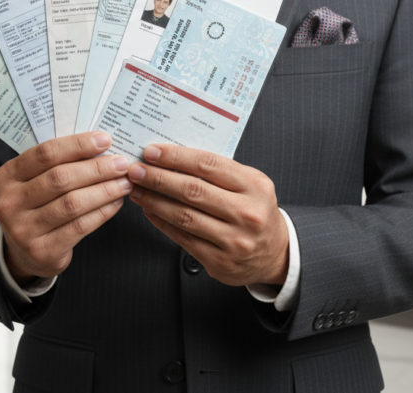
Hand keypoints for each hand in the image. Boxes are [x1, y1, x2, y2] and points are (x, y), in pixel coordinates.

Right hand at [0, 132, 132, 283]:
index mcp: (6, 176)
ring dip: (104, 190)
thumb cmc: (34, 206)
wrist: (21, 251)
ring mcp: (23, 229)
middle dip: (97, 169)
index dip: (77, 146)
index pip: (45, 154)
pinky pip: (80, 226)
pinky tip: (115, 202)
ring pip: (73, 203)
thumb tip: (99, 145)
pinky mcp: (41, 250)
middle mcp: (9, 202)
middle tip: (121, 164)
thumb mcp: (31, 181)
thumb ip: (55, 163)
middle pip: (60, 178)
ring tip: (124, 183)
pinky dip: (102, 212)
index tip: (104, 140)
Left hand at [128, 144, 288, 286]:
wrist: (276, 254)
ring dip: (153, 200)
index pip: (208, 165)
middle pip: (192, 191)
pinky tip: (149, 210)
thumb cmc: (256, 211)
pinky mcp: (220, 261)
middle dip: (158, 178)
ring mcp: (234, 240)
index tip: (152, 152)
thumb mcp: (249, 185)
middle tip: (137, 170)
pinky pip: (182, 237)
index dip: (175, 157)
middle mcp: (247, 213)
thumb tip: (172, 157)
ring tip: (137, 189)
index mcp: (255, 186)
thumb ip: (218, 172)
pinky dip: (161, 221)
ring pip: (184, 216)